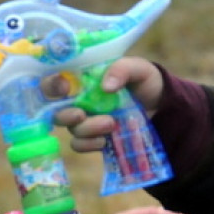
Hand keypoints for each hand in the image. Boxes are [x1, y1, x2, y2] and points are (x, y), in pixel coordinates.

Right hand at [46, 57, 163, 152]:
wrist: (161, 108)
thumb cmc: (145, 82)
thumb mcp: (138, 69)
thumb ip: (122, 69)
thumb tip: (105, 87)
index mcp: (83, 77)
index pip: (55, 78)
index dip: (52, 84)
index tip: (65, 88)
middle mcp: (77, 99)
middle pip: (54, 108)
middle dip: (64, 114)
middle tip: (80, 114)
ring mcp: (83, 120)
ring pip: (70, 128)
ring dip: (87, 128)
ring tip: (111, 123)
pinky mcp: (91, 138)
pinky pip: (78, 144)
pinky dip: (89, 144)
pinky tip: (105, 140)